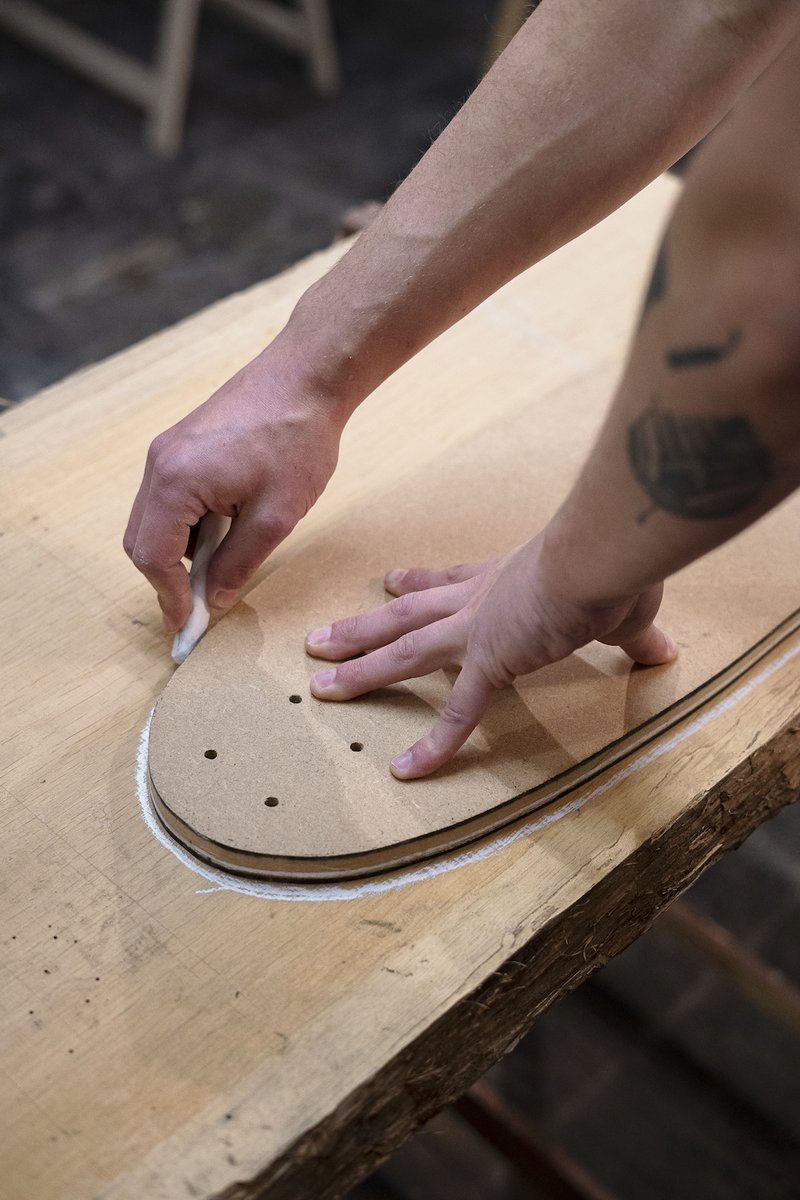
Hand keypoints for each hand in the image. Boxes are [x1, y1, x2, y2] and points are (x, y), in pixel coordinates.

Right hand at [124, 344, 345, 631]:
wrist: (308, 376)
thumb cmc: (297, 440)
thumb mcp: (275, 516)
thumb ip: (239, 563)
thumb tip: (216, 599)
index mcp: (175, 482)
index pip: (153, 557)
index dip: (169, 597)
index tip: (188, 625)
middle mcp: (160, 464)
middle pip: (142, 540)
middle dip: (166, 578)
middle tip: (197, 607)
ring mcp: (168, 450)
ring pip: (155, 519)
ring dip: (179, 551)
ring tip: (221, 568)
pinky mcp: (183, 444)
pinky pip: (170, 497)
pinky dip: (188, 524)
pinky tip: (225, 531)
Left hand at [305, 536, 676, 778]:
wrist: (600, 556)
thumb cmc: (611, 566)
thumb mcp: (623, 601)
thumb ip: (635, 632)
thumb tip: (665, 650)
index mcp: (503, 579)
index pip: (448, 583)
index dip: (417, 583)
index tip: (390, 581)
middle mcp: (478, 600)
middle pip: (406, 614)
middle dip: (362, 627)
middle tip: (320, 638)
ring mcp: (476, 630)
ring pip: (403, 650)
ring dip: (359, 666)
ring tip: (319, 684)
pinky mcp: (489, 661)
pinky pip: (456, 712)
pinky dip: (432, 744)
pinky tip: (404, 770)